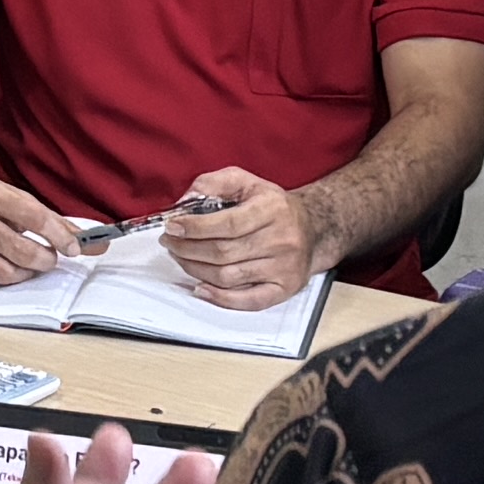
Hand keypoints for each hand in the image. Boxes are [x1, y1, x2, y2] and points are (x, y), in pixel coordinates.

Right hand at [0, 155, 98, 289]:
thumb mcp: (4, 191)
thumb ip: (44, 216)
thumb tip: (87, 241)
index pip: (32, 217)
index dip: (59, 236)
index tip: (75, 248)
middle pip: (20, 251)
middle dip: (44, 260)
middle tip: (50, 259)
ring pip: (3, 273)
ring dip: (25, 273)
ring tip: (28, 264)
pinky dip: (0, 278)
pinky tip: (2, 265)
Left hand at [154, 168, 335, 303]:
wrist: (313, 228)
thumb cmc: (272, 206)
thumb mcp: (245, 181)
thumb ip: (213, 184)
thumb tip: (185, 203)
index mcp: (272, 209)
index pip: (226, 224)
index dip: (194, 228)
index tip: (172, 227)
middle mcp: (281, 240)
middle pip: (223, 253)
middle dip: (187, 249)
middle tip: (170, 243)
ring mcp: (284, 268)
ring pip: (229, 277)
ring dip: (195, 269)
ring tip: (180, 258)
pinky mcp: (284, 289)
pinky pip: (248, 301)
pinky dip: (220, 299)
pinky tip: (200, 288)